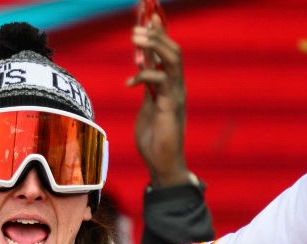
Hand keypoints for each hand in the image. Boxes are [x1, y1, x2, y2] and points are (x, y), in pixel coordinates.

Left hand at [128, 14, 190, 187]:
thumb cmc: (154, 139)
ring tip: (136, 37)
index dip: (161, 33)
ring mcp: (176, 95)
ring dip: (155, 45)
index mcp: (172, 86)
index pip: (169, 52)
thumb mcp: (148, 106)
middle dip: (157, 35)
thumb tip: (141, 67)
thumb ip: (148, 87)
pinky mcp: (171, 106)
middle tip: (138, 26)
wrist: (163, 164)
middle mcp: (178, 87)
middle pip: (174, 51)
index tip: (150, 16)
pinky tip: (129, 82)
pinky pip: (160, 82)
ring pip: (173, 60)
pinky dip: (143, 76)